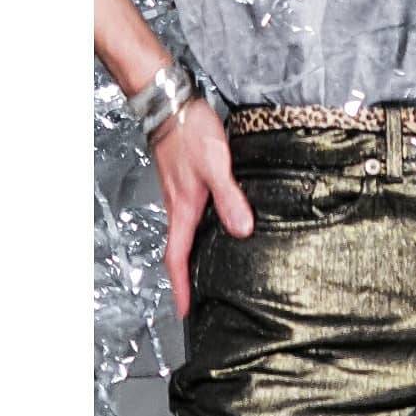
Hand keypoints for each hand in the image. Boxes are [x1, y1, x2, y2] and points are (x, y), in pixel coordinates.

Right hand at [149, 97, 253, 318]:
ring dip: (194, 251)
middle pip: (180, 248)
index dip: (181, 286)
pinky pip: (191, 213)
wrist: (172, 104)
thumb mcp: (216, 165)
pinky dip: (200, 227)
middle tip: (198, 297)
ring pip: (186, 231)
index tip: (185, 311)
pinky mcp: (186, 179)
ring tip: (209, 267)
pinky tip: (216, 222)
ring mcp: (180, 192)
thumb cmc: (190, 132)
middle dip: (187, 275)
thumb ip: (229, 197)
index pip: (178, 257)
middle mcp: (179, 205)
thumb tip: (242, 230)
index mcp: (184, 208)